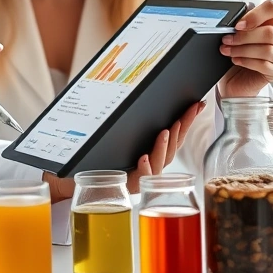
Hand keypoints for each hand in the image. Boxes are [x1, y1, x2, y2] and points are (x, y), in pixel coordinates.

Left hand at [44, 101, 206, 201]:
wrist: (74, 179)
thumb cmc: (94, 156)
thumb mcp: (113, 134)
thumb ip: (125, 119)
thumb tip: (129, 86)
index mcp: (151, 151)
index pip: (174, 134)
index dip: (187, 120)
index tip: (198, 103)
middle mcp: (150, 164)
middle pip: (173, 146)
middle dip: (183, 127)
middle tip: (193, 109)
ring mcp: (140, 176)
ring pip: (159, 161)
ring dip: (164, 146)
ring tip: (168, 129)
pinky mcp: (126, 186)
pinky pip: (138, 177)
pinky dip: (143, 167)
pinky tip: (143, 157)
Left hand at [217, 0, 272, 97]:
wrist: (233, 79)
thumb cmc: (236, 54)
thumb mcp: (236, 36)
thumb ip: (238, 26)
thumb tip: (229, 22)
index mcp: (272, 23)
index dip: (256, 15)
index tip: (238, 25)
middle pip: (270, 32)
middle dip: (244, 37)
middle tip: (227, 40)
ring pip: (267, 50)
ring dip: (243, 50)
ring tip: (228, 51)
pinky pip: (265, 65)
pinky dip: (247, 62)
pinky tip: (236, 60)